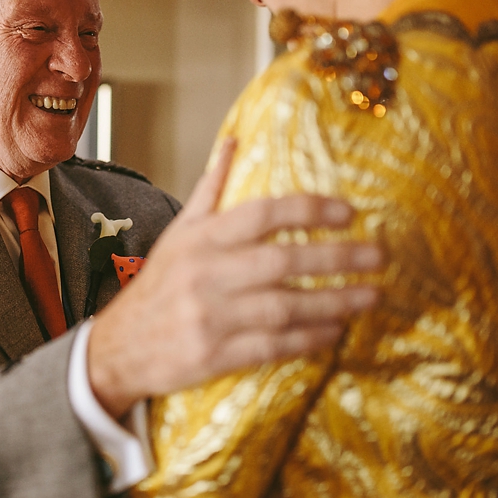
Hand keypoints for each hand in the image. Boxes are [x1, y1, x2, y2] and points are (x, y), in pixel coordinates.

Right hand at [87, 138, 381, 418]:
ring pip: (285, 306)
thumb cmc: (159, 285)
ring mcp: (211, 317)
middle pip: (282, 261)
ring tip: (370, 296)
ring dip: (334, 302)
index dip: (308, 210)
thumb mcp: (179, 233)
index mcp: (201, 239)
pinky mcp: (215, 355)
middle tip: (379, 256)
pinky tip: (334, 331)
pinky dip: (308, 339)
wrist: (119, 348)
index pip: (261, 214)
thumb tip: (234, 141)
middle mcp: (206, 274)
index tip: (349, 212)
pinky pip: (273, 345)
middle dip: (338, 258)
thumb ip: (211, 189)